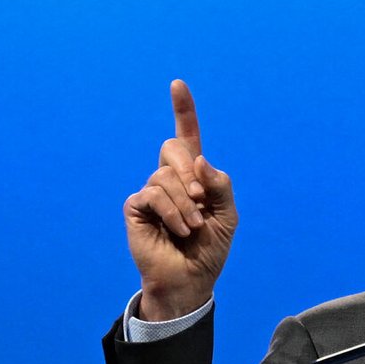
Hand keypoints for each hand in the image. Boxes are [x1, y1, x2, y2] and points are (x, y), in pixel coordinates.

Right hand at [124, 79, 237, 319]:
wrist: (191, 278)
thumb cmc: (210, 248)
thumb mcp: (228, 215)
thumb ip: (220, 185)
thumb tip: (199, 161)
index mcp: (194, 175)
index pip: (187, 136)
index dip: (183, 110)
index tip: (177, 85)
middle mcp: (170, 178)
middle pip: (173, 148)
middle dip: (191, 172)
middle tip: (202, 200)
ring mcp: (151, 191)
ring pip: (165, 175)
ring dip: (186, 203)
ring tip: (192, 227)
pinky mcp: (136, 207)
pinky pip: (153, 194)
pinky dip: (172, 212)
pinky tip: (178, 230)